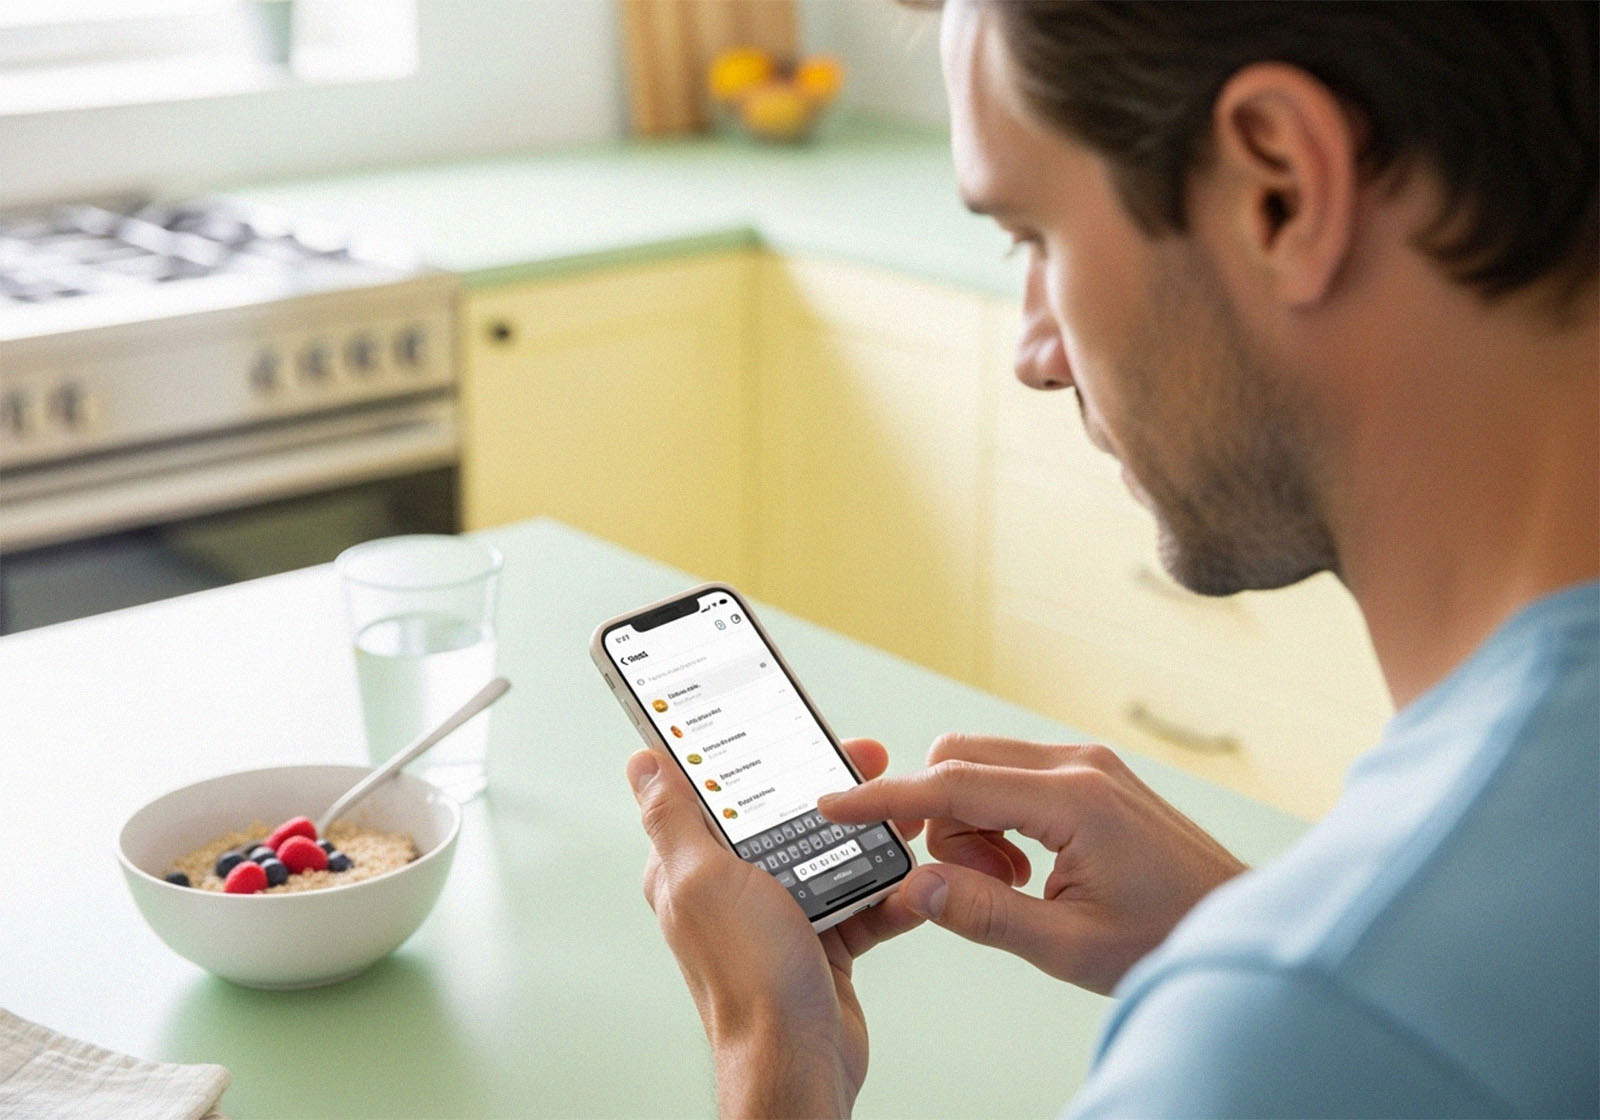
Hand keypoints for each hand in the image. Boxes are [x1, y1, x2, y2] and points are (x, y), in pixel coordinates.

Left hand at [627, 738, 923, 1118]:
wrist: (798, 1058)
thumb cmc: (747, 976)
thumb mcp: (703, 879)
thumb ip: (674, 819)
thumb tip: (642, 764)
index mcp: (691, 867)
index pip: (717, 788)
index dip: (753, 751)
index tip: (793, 726)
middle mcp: (731, 888)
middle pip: (782, 815)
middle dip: (829, 789)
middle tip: (871, 763)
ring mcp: (778, 915)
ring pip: (827, 853)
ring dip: (867, 836)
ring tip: (901, 819)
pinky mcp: (820, 941)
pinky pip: (859, 901)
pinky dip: (887, 893)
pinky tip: (908, 881)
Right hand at [818, 734, 1245, 994]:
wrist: (1237, 925)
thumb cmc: (1168, 939)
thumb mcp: (1069, 946)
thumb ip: (985, 914)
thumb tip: (918, 886)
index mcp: (1074, 800)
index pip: (954, 784)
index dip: (886, 797)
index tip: (835, 804)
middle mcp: (1080, 765)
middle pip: (960, 760)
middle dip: (939, 818)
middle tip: (968, 882)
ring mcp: (1088, 765)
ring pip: (982, 767)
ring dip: (970, 822)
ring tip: (1009, 884)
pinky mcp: (1092, 775)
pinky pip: (1012, 778)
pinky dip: (997, 818)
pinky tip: (1026, 868)